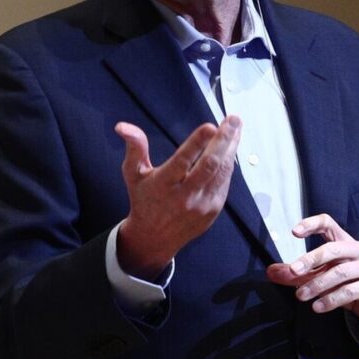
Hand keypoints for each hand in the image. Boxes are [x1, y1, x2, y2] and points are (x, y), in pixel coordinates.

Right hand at [115, 116, 241, 280]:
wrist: (155, 238)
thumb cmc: (144, 200)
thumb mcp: (133, 174)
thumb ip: (134, 148)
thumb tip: (123, 127)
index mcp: (164, 184)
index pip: (183, 161)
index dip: (197, 143)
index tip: (210, 126)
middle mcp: (184, 196)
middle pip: (208, 165)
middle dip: (223, 140)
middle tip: (233, 120)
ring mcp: (202, 204)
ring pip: (221, 172)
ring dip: (231, 148)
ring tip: (236, 126)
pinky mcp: (213, 209)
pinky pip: (224, 182)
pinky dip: (229, 163)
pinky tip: (231, 147)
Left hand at [266, 214, 358, 325]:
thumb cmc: (350, 283)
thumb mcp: (323, 276)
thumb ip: (298, 274)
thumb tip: (271, 272)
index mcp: (346, 241)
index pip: (328, 224)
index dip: (311, 224)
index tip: (294, 232)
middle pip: (333, 248)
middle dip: (310, 259)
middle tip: (293, 271)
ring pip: (340, 273)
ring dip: (317, 284)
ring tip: (301, 295)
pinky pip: (349, 292)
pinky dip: (331, 300)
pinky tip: (317, 307)